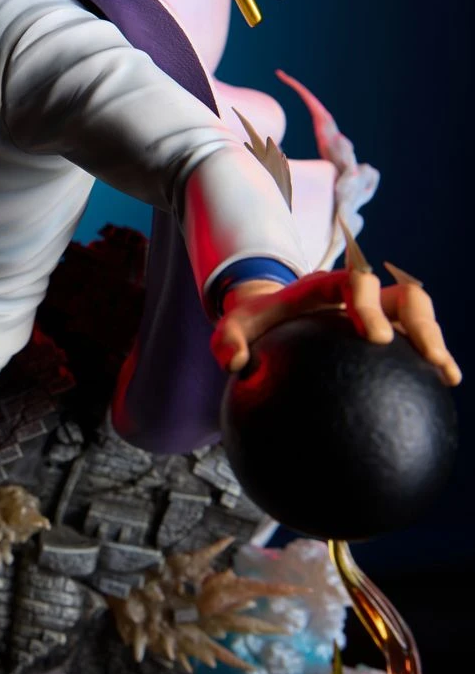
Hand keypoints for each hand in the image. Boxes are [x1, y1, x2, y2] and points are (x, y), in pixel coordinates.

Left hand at [212, 263, 460, 386]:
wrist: (269, 314)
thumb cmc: (254, 322)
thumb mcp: (232, 327)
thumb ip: (228, 341)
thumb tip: (236, 365)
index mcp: (325, 286)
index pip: (354, 283)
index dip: (369, 304)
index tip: (376, 337)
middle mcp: (359, 294)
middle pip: (402, 295)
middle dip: (419, 322)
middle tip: (427, 357)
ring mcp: (377, 310)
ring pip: (417, 314)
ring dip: (434, 339)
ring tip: (445, 375)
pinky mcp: (384, 329)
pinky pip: (411, 341)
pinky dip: (429, 358)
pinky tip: (439, 389)